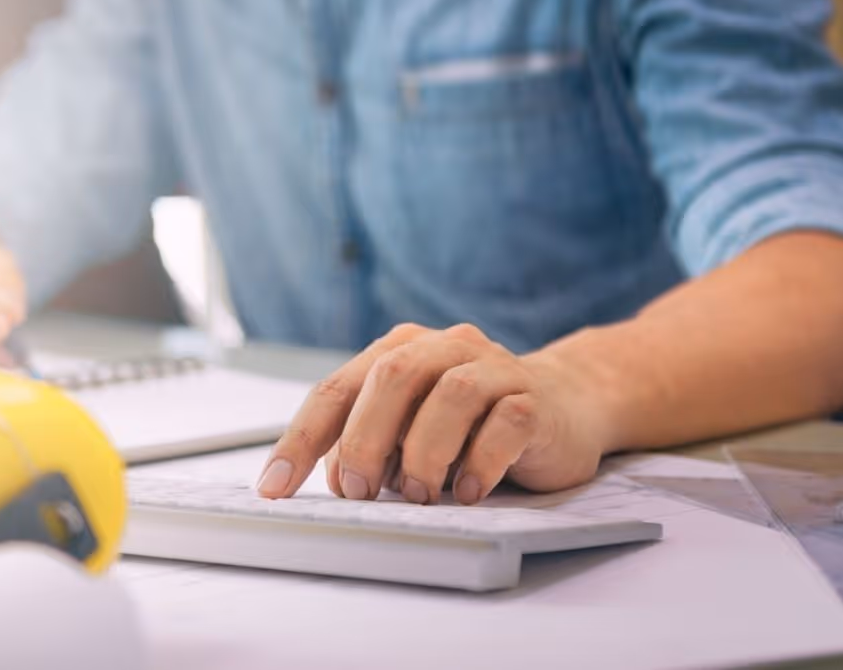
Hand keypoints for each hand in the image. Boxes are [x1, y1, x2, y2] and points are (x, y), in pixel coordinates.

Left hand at [255, 323, 610, 503]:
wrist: (568, 403)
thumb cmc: (473, 421)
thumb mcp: (411, 428)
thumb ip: (373, 442)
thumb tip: (335, 480)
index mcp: (401, 349)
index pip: (336, 388)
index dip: (301, 438)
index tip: (274, 486)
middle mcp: (445, 348)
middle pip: (391, 377)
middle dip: (363, 439)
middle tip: (356, 490)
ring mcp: (494, 368)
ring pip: (449, 396)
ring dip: (423, 454)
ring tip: (419, 495)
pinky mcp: (535, 401)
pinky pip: (504, 425)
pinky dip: (478, 464)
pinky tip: (467, 493)